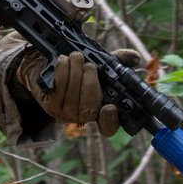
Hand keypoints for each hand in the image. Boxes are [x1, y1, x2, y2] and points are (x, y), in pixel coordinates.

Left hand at [16, 48, 143, 135]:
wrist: (48, 67)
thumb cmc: (79, 69)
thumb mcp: (101, 64)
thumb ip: (119, 61)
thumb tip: (134, 58)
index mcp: (100, 110)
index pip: (108, 127)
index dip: (110, 121)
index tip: (109, 107)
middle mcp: (83, 116)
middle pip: (90, 107)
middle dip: (89, 82)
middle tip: (88, 65)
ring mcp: (66, 113)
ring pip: (73, 96)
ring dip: (75, 72)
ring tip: (75, 56)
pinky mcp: (50, 105)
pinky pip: (58, 90)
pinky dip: (62, 72)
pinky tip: (63, 60)